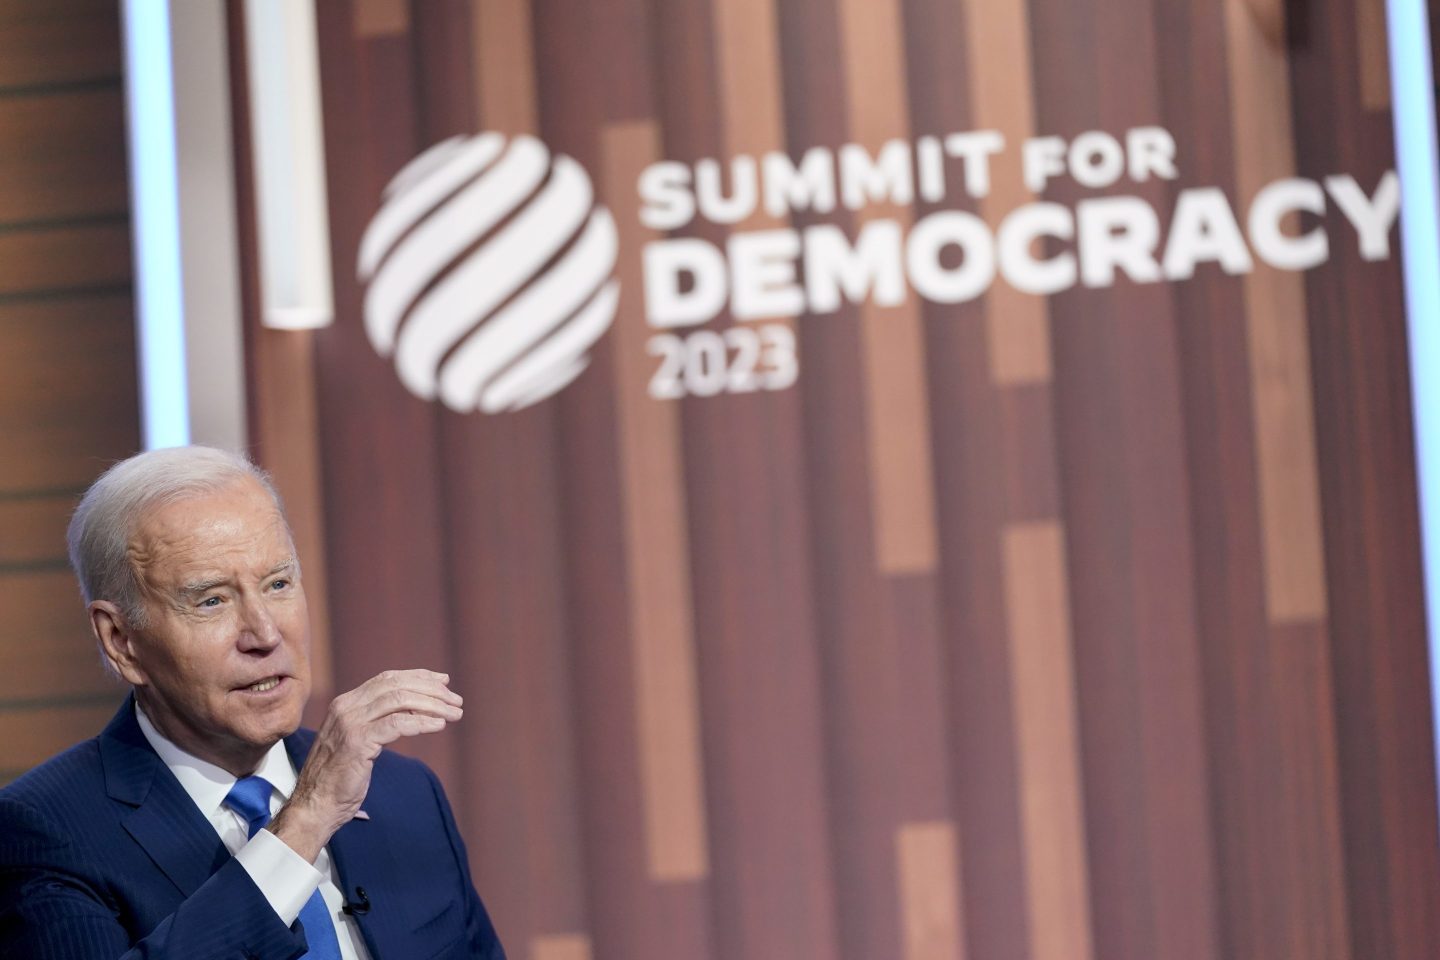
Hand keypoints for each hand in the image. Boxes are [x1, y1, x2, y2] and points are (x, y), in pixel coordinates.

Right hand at [268, 669, 462, 861]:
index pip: (388, 678)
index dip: (419, 677)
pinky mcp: (357, 742)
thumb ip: (377, 721)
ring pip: (400, 700)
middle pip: (397, 685)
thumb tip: (413, 709)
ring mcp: (350, 723)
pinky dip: (422, 722)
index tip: (443, 681)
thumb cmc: (340, 777)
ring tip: (455, 714)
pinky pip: (397, 724)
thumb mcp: (359, 740)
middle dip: (432, 690)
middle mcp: (346, 707)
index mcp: (347, 703)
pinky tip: (439, 725)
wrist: (315, 805)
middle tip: (456, 701)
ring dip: (433, 705)